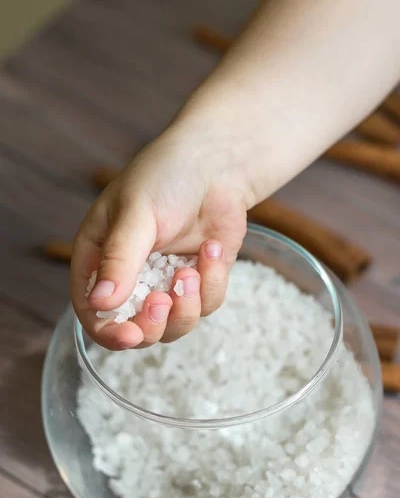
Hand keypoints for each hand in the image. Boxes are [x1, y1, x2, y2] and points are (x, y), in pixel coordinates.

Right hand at [71, 126, 251, 349]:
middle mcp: (131, 279)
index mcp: (100, 261)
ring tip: (191, 268)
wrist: (216, 163)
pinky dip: (212, 282)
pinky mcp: (200, 282)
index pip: (94, 312)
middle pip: (136, 330)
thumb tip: (100, 304)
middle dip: (154, 324)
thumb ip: (119, 259)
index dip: (109, 331)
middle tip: (165, 299)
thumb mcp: (136, 214)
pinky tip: (211, 248)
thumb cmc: (165, 177)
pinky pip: (207, 303)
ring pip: (176, 325)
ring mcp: (167, 283)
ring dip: (187, 305)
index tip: (131, 335)